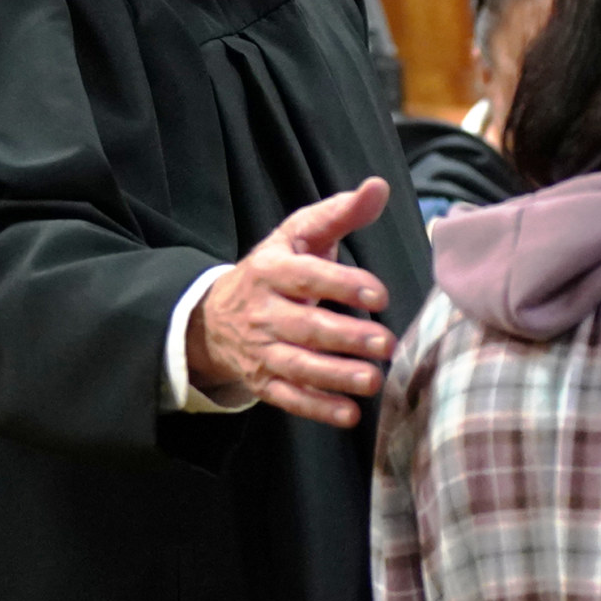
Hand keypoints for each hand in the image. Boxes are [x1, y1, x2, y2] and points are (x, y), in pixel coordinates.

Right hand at [185, 177, 394, 427]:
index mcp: (272, 269)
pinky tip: (349, 414)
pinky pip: (288, 398)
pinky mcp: (262, 381)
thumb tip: (378, 186)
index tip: (381, 294)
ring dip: (336, 377)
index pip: (307, 277)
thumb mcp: (300, 235)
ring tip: (373, 381)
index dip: (343, 285)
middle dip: (346, 338)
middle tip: (386, 344)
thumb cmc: (276, 269)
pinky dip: (317, 409)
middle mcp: (263, 311)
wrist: (214, 315)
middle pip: (306, 327)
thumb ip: (340, 213)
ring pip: (298, 366)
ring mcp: (261, 350)